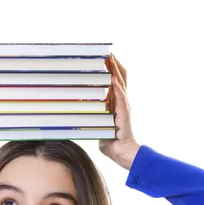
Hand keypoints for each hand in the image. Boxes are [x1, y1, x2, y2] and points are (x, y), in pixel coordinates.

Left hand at [99, 53, 139, 170]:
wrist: (121, 152)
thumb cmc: (109, 141)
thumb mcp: (98, 124)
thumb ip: (92, 116)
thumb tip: (78, 113)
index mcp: (116, 103)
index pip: (115, 81)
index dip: (111, 68)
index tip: (105, 57)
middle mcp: (122, 102)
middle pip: (120, 77)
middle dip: (114, 64)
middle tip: (108, 52)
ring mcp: (124, 106)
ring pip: (121, 84)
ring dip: (116, 70)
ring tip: (111, 59)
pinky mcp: (124, 113)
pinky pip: (121, 97)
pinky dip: (117, 88)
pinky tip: (113, 79)